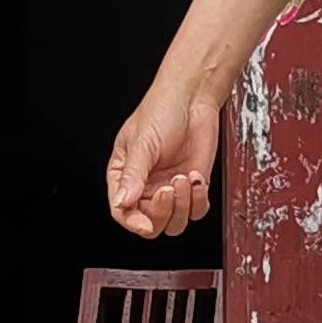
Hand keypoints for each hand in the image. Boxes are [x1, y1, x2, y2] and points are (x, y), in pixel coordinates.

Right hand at [105, 79, 219, 237]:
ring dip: (182, 206)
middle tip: (168, 189)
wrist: (193, 98)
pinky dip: (199, 200)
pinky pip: (196, 211)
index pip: (122, 211)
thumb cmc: (161, 110)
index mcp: (124, 175)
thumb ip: (133, 175)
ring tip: (183, 179)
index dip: (133, 222)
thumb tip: (123, 202)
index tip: (146, 224)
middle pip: (150, 222)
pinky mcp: (193, 187)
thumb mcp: (141, 142)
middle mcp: (146, 186)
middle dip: (162, 212)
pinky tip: (196, 177)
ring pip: (174, 222)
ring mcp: (171, 188)